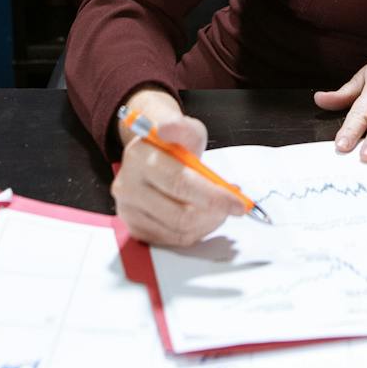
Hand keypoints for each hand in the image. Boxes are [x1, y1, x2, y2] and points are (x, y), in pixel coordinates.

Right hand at [110, 89, 245, 246]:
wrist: (152, 154)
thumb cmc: (173, 143)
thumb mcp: (185, 128)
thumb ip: (182, 127)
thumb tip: (167, 128)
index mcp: (138, 157)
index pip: (180, 183)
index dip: (214, 196)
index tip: (239, 203)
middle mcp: (127, 186)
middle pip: (180, 214)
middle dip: (215, 213)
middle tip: (233, 206)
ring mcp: (128, 211)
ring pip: (179, 231)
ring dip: (208, 223)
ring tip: (218, 208)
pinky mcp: (135, 228)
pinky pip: (173, 240)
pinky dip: (195, 231)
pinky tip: (202, 216)